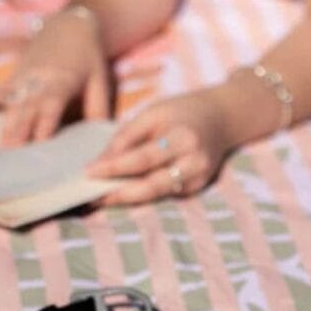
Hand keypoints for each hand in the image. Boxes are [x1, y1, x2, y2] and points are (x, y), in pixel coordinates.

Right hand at [0, 7, 109, 147]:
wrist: (69, 25)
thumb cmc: (88, 57)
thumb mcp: (100, 80)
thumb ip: (99, 109)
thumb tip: (100, 139)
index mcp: (63, 80)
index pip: (52, 104)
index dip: (45, 123)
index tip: (39, 144)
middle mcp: (40, 79)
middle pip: (27, 109)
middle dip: (19, 133)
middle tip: (11, 158)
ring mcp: (24, 77)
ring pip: (11, 105)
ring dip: (4, 128)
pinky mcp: (14, 76)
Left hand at [86, 90, 230, 204]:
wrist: (221, 119)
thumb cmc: (180, 112)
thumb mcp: (152, 113)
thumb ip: (127, 137)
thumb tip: (101, 162)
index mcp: (183, 138)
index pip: (143, 158)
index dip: (115, 167)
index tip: (89, 171)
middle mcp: (194, 163)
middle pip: (151, 186)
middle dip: (118, 193)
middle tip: (91, 195)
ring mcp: (197, 180)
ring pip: (155, 195)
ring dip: (126, 198)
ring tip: (99, 197)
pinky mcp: (195, 189)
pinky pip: (163, 194)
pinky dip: (140, 195)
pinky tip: (119, 193)